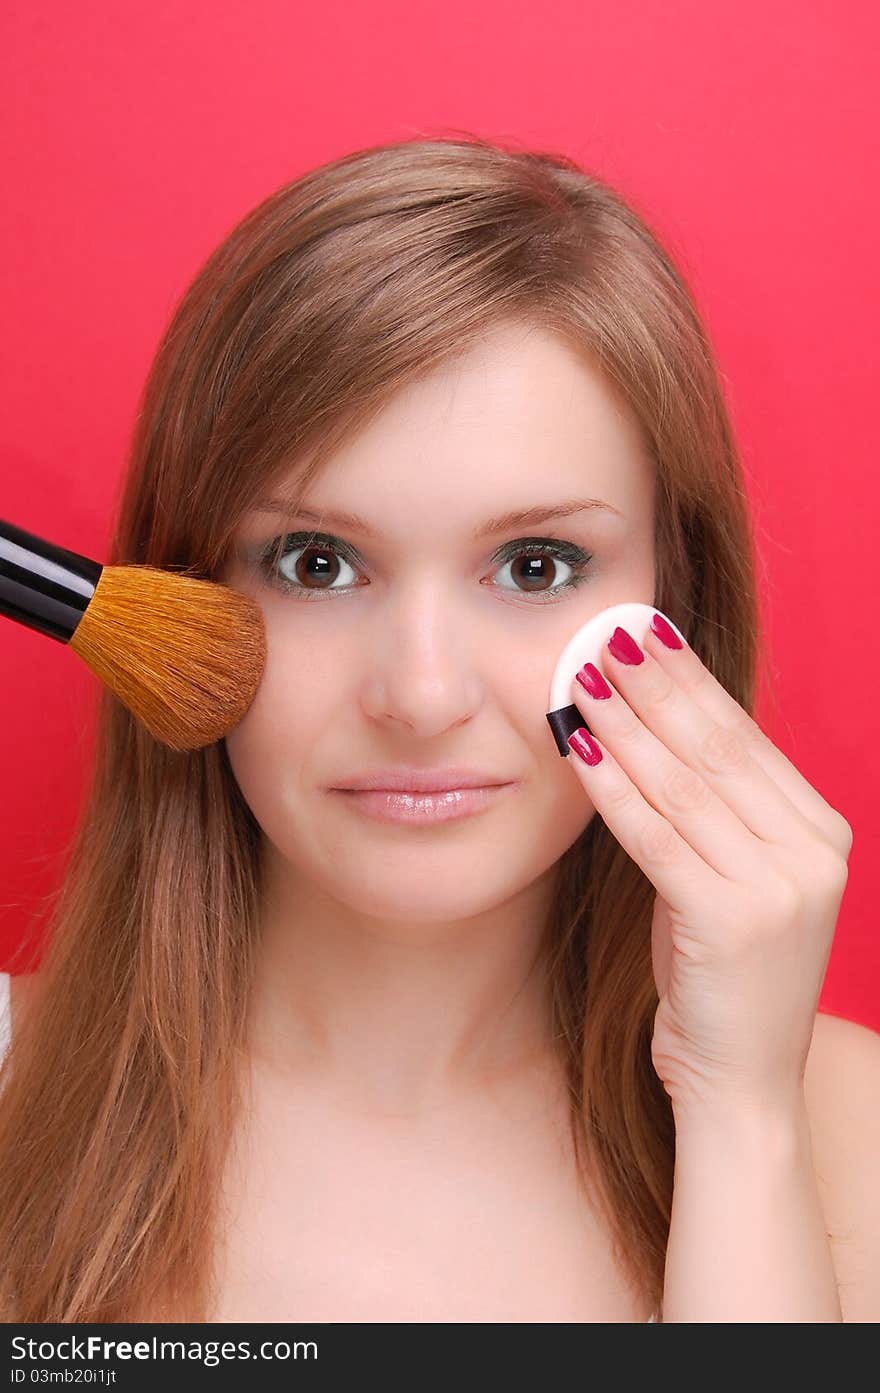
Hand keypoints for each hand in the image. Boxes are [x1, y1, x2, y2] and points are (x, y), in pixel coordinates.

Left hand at [565, 616, 852, 1117]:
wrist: (742, 1084)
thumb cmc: (723, 977)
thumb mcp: (728, 880)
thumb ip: (711, 813)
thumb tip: (654, 724)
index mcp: (819, 832)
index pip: (742, 738)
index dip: (688, 680)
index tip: (644, 632)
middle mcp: (812, 851)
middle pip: (714, 748)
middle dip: (652, 685)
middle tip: (604, 632)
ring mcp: (780, 885)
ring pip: (681, 785)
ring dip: (622, 724)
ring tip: (577, 676)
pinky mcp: (734, 919)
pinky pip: (655, 837)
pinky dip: (611, 788)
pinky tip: (576, 749)